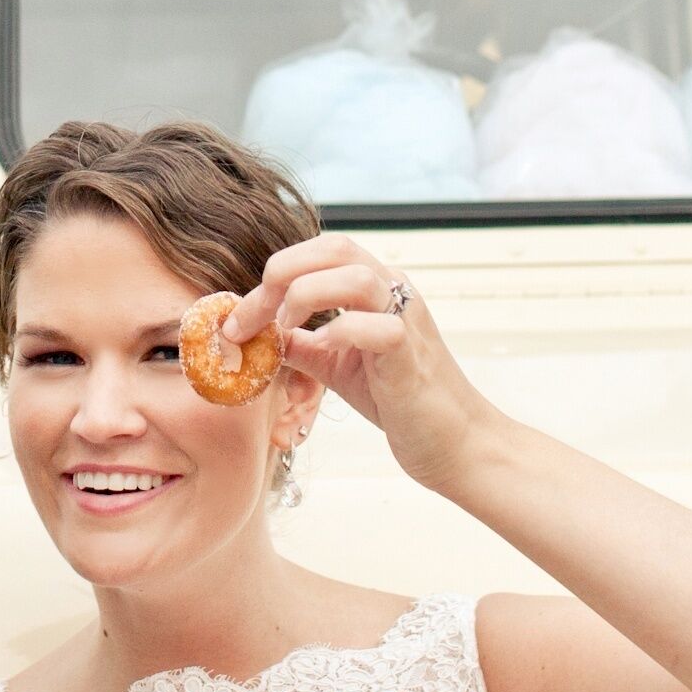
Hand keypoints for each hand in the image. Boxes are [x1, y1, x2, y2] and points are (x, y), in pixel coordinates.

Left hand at [221, 235, 490, 490]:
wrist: (452, 443)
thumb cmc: (399, 401)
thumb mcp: (337, 366)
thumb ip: (303, 345)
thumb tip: (259, 333)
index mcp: (375, 288)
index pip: (320, 251)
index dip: (274, 274)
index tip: (239, 318)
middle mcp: (394, 292)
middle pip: (336, 247)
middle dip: (281, 273)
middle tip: (250, 318)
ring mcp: (407, 320)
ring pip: (356, 275)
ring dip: (305, 296)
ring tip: (284, 331)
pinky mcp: (412, 355)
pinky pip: (379, 326)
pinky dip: (341, 332)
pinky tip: (323, 351)